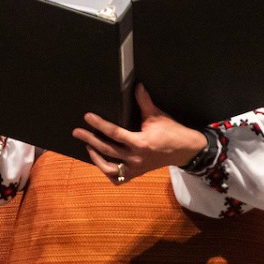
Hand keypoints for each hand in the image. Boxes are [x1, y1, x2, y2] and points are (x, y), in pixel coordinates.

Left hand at [73, 85, 205, 182]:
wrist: (187, 150)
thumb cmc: (172, 132)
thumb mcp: (158, 116)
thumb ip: (144, 101)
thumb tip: (137, 85)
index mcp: (141, 143)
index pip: (114, 133)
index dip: (99, 124)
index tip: (87, 117)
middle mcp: (136, 158)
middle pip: (107, 150)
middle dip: (90, 139)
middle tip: (77, 131)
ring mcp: (136, 168)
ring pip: (110, 168)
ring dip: (96, 158)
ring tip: (88, 146)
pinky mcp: (137, 173)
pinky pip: (118, 178)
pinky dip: (108, 172)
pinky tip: (100, 162)